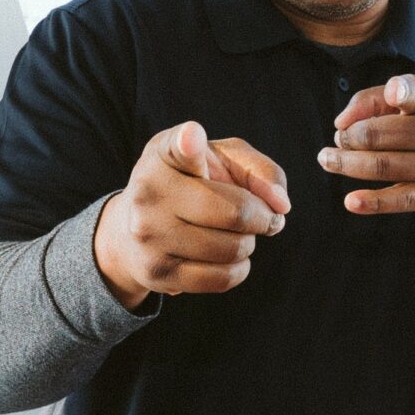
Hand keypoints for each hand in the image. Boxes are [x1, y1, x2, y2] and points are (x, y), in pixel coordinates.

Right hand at [93, 122, 289, 308]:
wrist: (133, 226)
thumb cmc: (191, 184)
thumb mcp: (222, 159)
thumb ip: (259, 170)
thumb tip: (281, 206)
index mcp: (165, 155)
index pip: (178, 149)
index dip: (189, 143)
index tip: (192, 135)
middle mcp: (149, 193)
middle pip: (235, 213)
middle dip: (261, 217)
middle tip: (259, 215)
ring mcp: (149, 236)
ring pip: (233, 249)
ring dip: (247, 243)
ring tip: (234, 234)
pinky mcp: (156, 273)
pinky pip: (222, 279)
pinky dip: (238, 268)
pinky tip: (226, 256)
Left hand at [319, 74, 414, 229]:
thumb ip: (382, 98)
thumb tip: (341, 121)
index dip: (404, 92)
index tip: (392, 95)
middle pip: (384, 133)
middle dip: (351, 136)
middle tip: (339, 139)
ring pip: (385, 166)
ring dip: (348, 163)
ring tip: (327, 159)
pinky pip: (401, 199)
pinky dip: (373, 202)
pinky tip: (350, 201)